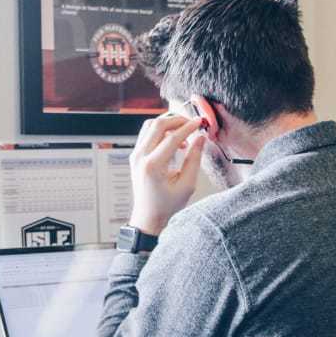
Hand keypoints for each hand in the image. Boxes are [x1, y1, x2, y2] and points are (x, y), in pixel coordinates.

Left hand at [128, 114, 205, 235]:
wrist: (149, 216)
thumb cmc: (167, 205)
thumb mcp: (187, 185)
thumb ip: (194, 159)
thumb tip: (200, 139)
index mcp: (153, 166)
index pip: (172, 137)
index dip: (188, 127)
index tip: (199, 123)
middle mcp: (141, 158)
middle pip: (157, 125)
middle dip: (177, 120)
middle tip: (191, 123)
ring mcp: (135, 155)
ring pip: (150, 126)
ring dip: (167, 124)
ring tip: (183, 132)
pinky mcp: (135, 156)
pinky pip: (146, 134)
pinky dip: (160, 131)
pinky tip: (174, 141)